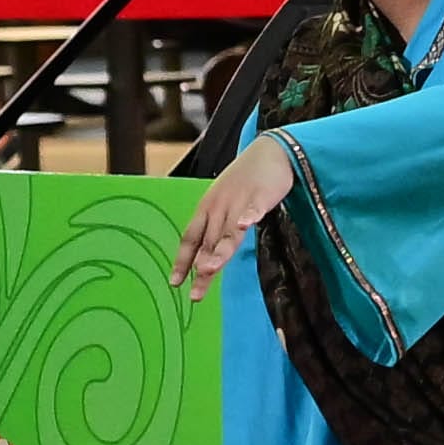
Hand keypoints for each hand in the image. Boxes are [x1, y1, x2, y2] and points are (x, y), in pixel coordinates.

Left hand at [168, 134, 298, 301]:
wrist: (268, 151)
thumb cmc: (244, 183)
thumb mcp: (223, 206)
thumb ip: (216, 233)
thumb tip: (203, 262)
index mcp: (207, 210)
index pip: (191, 239)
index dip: (182, 261)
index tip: (175, 283)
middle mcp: (219, 207)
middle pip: (209, 242)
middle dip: (202, 267)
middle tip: (195, 293)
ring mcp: (239, 200)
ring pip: (228, 230)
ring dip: (219, 250)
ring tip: (210, 269)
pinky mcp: (261, 194)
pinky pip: (254, 207)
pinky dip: (249, 215)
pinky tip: (246, 224)